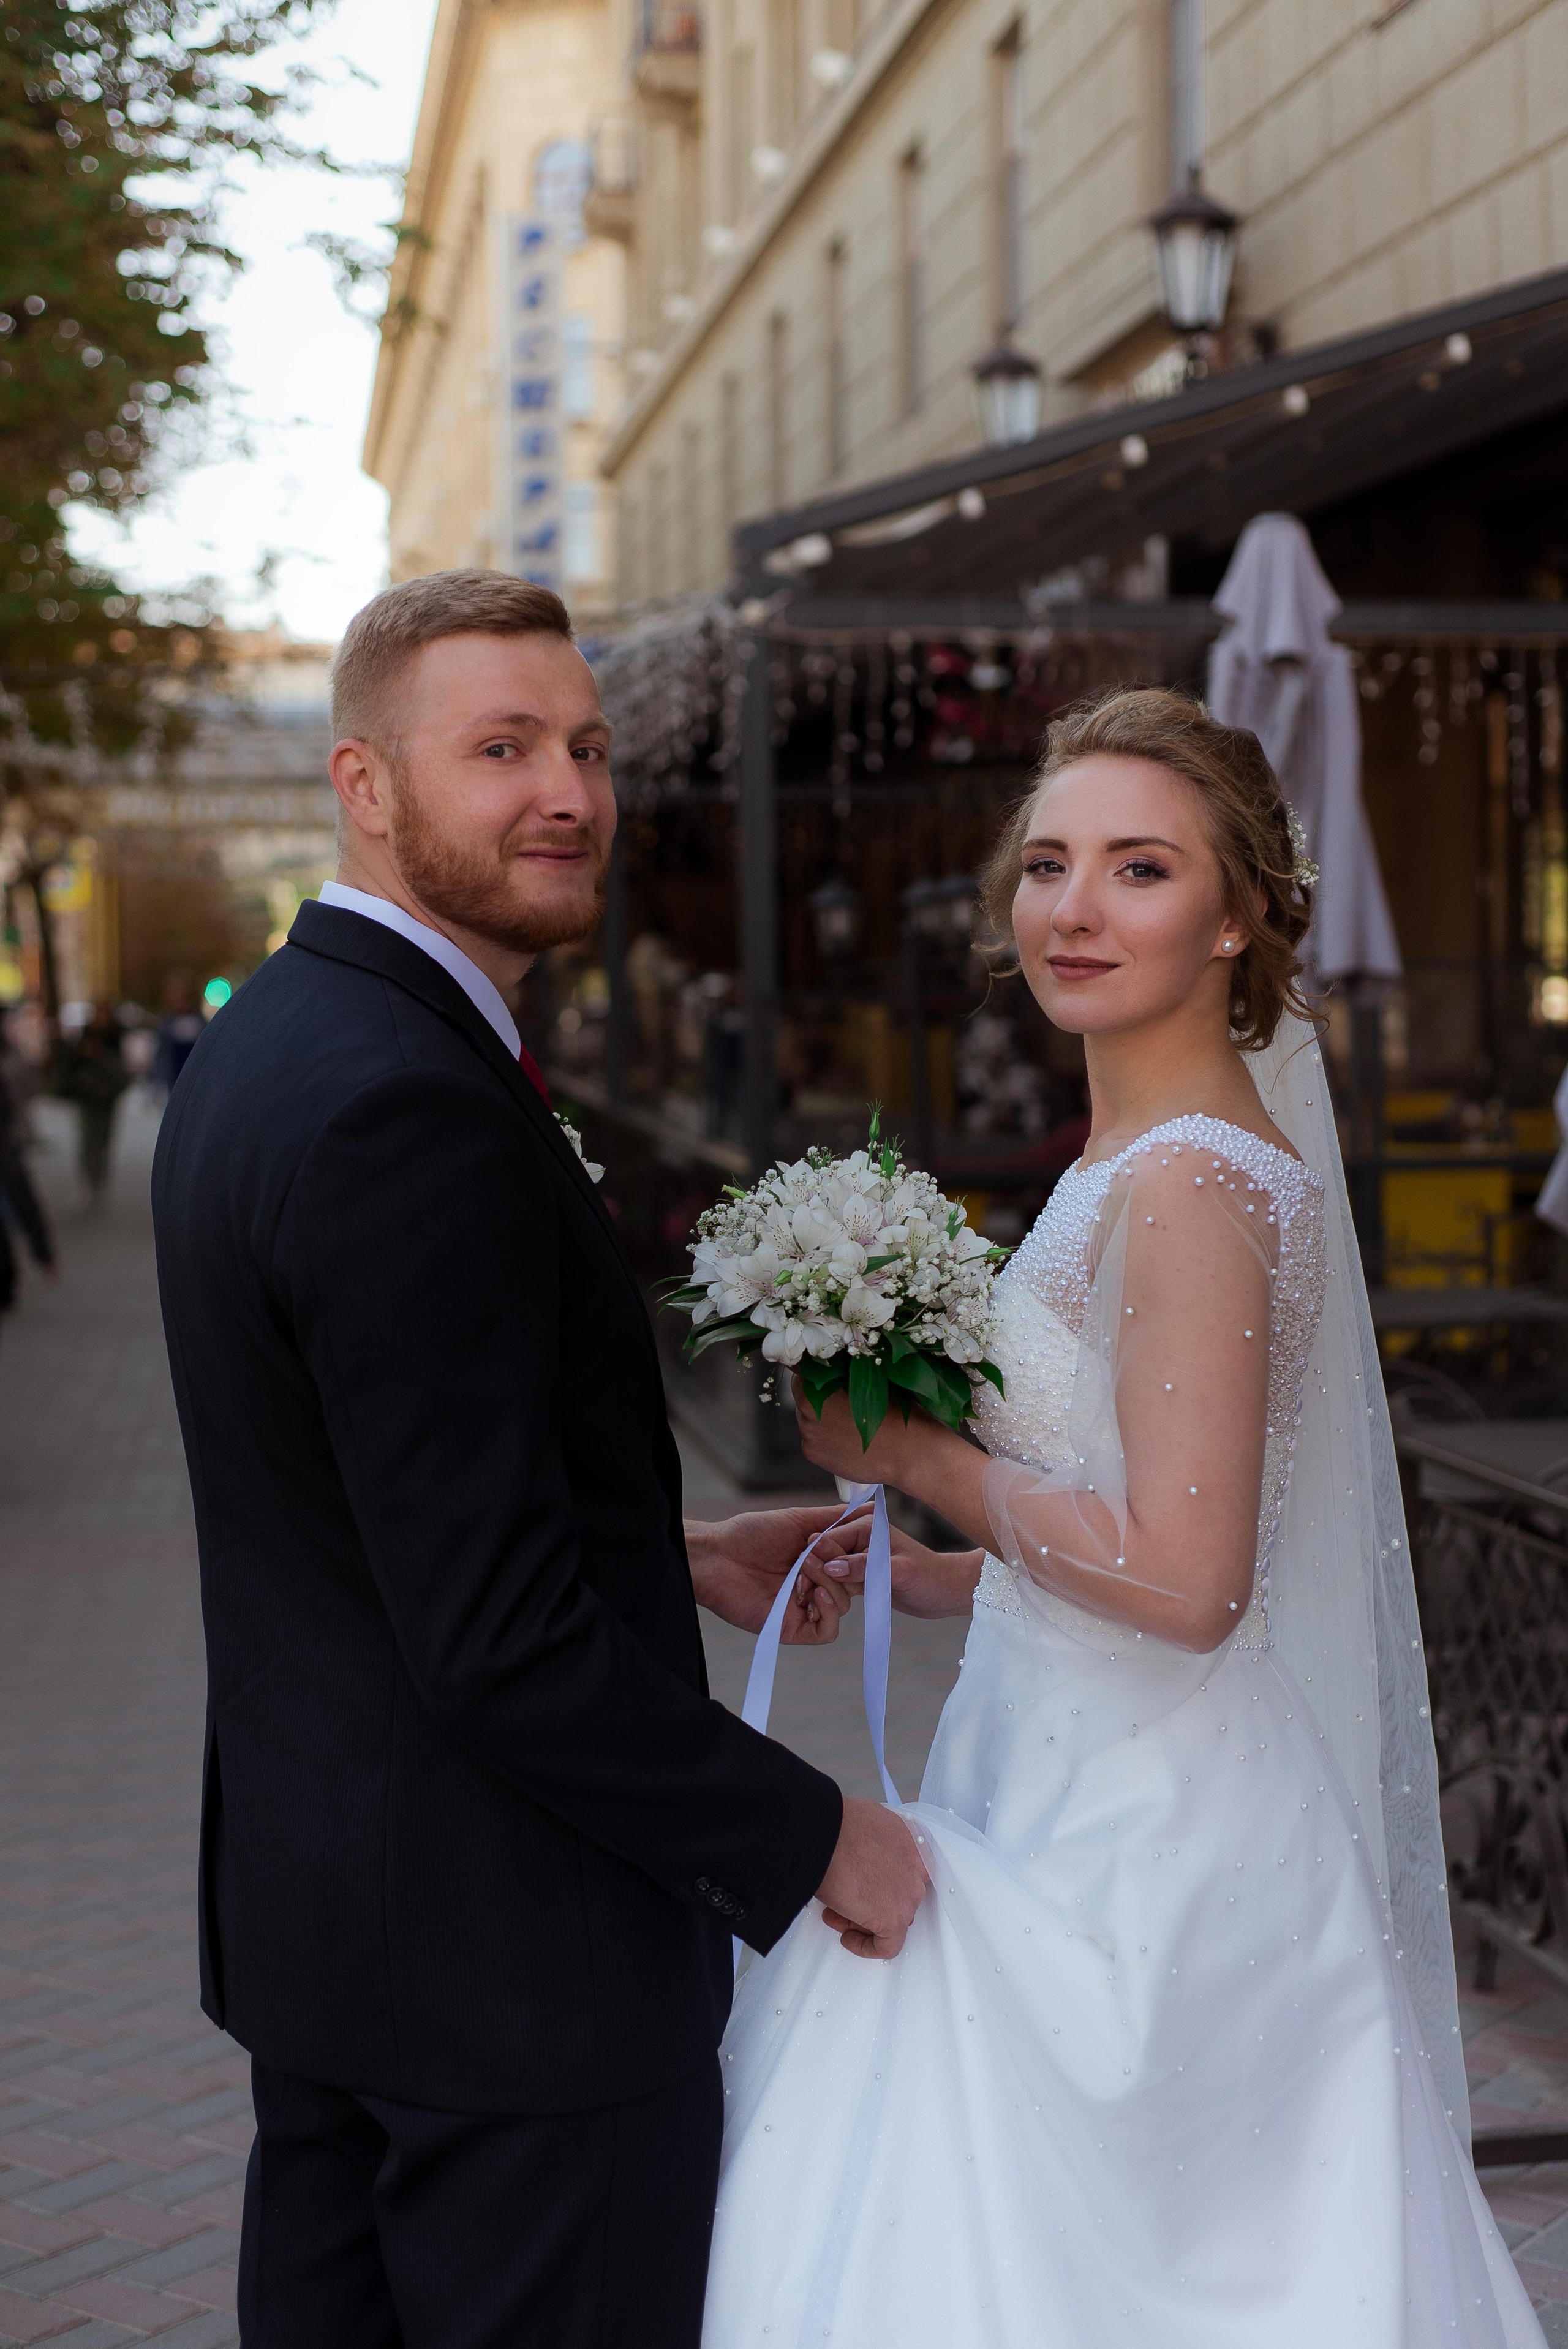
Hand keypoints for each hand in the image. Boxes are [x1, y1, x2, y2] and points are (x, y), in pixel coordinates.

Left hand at [685, 1503, 872, 1644]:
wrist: (716, 1556)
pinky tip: (815, 1595)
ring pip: (842, 1606)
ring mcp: (804, 1608)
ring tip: (804, 1569)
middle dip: (840, 1567)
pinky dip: (828, 1612)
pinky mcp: (793, 1628)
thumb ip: (835, 1519)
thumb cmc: (750, 1535)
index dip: (855, 1554)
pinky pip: (827, 1632)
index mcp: (818, 1564)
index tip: (847, 1539)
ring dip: (829, 1583)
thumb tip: (872, 1507)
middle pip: (852, 1586)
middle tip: (813, 1554)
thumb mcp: (800, 1521)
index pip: (854, 1565)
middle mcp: (814, 1586)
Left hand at [792, 1379, 917, 1487]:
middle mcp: (805, 1409)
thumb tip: (836, 1365)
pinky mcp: (813, 1454)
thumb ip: (845, 1374)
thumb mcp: (869, 1381)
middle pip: (803, 1398)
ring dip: (821, 1421)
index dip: (811, 1371)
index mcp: (817, 1385)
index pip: (799, 1370)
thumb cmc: (892, 1411)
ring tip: (848, 1426)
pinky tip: (846, 1442)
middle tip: (842, 1404)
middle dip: (817, 1398)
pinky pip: (814, 1442)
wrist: (903, 1450)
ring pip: (808, 1421)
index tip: (820, 1373)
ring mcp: (808, 1433)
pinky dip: (825, 1442)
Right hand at [809, 1520, 984, 1621]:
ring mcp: (858, 1556)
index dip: (814, 1560)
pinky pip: (837, 1581)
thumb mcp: (898, 1572)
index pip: (829, 1540)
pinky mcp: (860, 1574)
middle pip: (824, 1554)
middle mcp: (859, 1536)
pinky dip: (831, 1592)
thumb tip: (829, 1567)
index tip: (802, 1581)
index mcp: (866, 1526)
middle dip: (814, 1573)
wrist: (945, 1591)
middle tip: (803, 1595)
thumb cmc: (928, 1578)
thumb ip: (864, 1567)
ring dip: (820, 1585)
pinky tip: (822, 1605)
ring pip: (828, 1569)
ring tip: (809, 1603)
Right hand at [816, 1795, 928, 1958]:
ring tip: (835, 1915)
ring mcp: (909, 1895)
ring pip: (891, 1918)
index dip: (880, 1884)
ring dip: (862, 1920)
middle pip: (897, 1896)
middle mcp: (917, 1869)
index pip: (904, 1872)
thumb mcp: (866, 1826)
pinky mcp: (895, 1919)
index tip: (862, 1887)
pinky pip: (887, 1946)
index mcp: (913, 1842)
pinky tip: (847, 1937)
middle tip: (844, 1903)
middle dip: (870, 1902)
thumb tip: (861, 1858)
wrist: (824, 1834)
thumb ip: (876, 1846)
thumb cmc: (837, 1826)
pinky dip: (867, 1947)